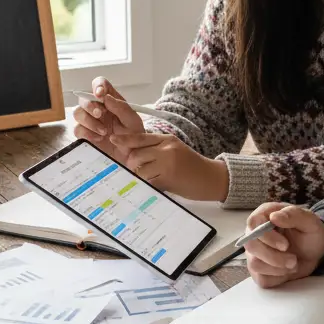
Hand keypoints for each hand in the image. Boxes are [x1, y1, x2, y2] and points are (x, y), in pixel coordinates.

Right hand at [72, 77, 144, 150]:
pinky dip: (88, 133)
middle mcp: (98, 108)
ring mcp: (90, 121)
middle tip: (100, 114)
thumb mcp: (133, 121)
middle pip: (84, 98)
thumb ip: (121, 107)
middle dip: (90, 105)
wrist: (132, 156)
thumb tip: (106, 97)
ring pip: (78, 113)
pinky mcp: (85, 134)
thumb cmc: (134, 136)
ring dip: (90, 121)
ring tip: (104, 131)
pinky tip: (99, 138)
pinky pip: (78, 129)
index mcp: (111, 100)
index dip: (98, 86)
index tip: (100, 94)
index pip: (100, 84)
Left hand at [111, 131, 229, 201]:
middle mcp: (166, 148)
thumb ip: (156, 149)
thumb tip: (132, 154)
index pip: (140, 137)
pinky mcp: (168, 177)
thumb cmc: (191, 166)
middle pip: (136, 154)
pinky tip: (157, 185)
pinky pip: (148, 182)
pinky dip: (148, 185)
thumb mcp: (175, 150)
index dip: (125, 139)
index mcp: (167, 139)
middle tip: (140, 171)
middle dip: (133, 165)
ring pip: (139, 169)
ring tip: (152, 178)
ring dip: (140, 176)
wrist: (211, 177)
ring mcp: (167, 162)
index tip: (113, 139)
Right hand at [244, 203, 323, 288]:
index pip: (254, 223)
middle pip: (251, 245)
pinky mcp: (258, 270)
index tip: (285, 245)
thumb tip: (274, 216)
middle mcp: (255, 232)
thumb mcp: (310, 222)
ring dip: (277, 268)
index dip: (267, 236)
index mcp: (266, 214)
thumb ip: (294, 215)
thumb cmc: (310, 234)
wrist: (314, 253)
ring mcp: (255, 252)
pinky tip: (286, 270)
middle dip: (274, 256)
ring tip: (293, 264)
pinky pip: (260, 278)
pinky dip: (277, 277)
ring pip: (254, 263)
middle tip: (293, 260)